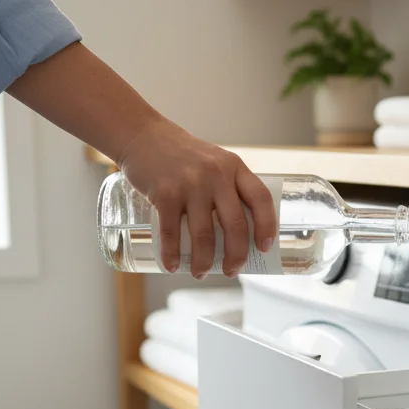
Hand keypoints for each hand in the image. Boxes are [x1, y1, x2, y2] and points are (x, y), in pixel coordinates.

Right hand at [117, 118, 274, 277]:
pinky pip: (172, 232)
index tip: (264, 248)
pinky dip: (171, 254)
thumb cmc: (182, 155)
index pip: (260, 199)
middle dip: (236, 255)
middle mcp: (216, 174)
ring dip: (203, 262)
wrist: (142, 135)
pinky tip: (172, 266)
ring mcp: (190, 184)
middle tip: (231, 270)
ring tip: (200, 273)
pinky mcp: (164, 193)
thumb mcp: (214, 162)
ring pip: (204, 235)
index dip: (266, 226)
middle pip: (235, 225)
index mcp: (234, 167)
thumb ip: (227, 189)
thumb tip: (236, 235)